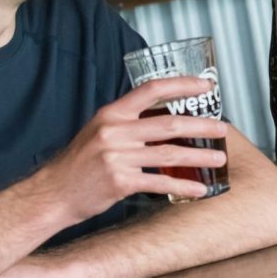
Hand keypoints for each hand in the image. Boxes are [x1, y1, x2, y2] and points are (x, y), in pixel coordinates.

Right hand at [37, 76, 227, 226]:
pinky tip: (199, 189)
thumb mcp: (99, 131)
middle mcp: (115, 131)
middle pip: (169, 124)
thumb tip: (162, 120)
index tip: (206, 84)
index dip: (182, 84)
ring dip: (199, 157)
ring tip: (219, 159)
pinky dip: (183, 187)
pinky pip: (159, 182)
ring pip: (169, 154)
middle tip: (223, 128)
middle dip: (201, 126)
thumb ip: (127, 123)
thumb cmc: (79, 163)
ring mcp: (117, 157)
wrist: (53, 193)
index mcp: (112, 114)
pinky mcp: (120, 182)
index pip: (151, 90)